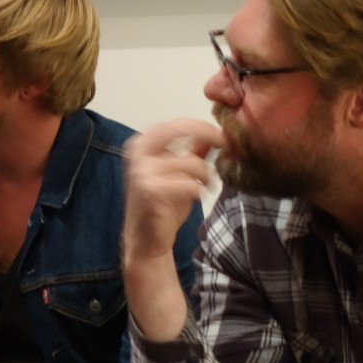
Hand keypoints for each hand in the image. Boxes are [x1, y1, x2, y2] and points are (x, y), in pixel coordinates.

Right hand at [123, 117, 223, 263]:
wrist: (145, 238)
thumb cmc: (162, 204)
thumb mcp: (178, 173)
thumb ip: (193, 152)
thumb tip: (215, 134)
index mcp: (141, 144)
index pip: (177, 123)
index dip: (203, 126)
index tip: (222, 136)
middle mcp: (138, 153)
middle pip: (179, 129)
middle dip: (207, 134)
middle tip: (225, 144)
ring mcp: (142, 171)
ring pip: (192, 162)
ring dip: (206, 175)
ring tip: (204, 185)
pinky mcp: (151, 191)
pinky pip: (190, 184)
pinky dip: (199, 190)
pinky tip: (196, 196)